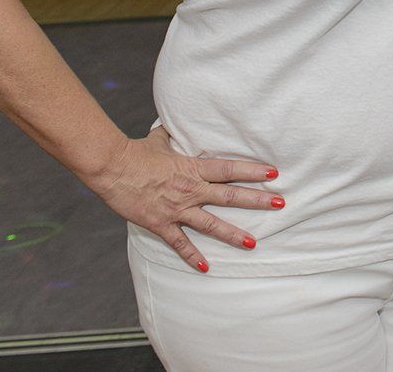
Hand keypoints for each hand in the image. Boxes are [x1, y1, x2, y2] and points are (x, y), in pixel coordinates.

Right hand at [85, 126, 282, 271]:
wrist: (112, 167)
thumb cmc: (136, 151)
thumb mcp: (160, 140)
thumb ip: (173, 135)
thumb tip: (175, 123)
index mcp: (192, 168)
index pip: (230, 169)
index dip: (253, 171)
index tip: (273, 173)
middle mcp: (190, 190)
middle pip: (230, 196)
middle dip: (257, 201)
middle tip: (280, 204)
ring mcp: (177, 209)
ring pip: (211, 224)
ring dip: (233, 234)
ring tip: (253, 243)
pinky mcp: (161, 224)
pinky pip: (180, 243)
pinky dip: (193, 257)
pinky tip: (206, 268)